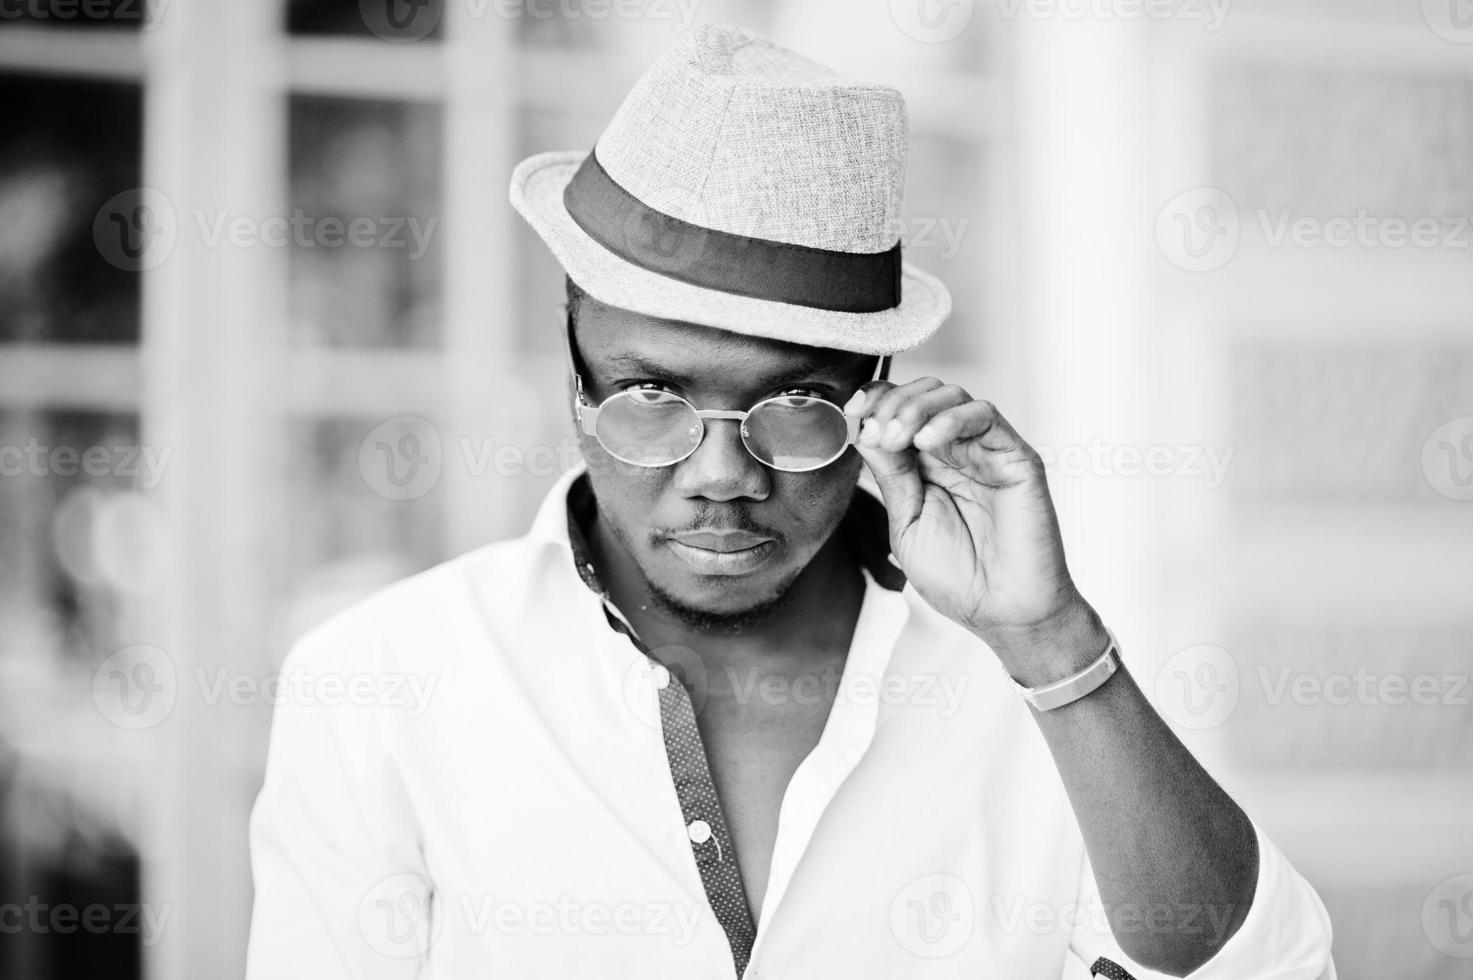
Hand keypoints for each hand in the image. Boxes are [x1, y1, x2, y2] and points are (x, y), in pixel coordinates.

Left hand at [846, 378, 1106, 681]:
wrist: (1004, 614)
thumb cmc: (960, 580)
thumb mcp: (906, 524)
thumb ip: (891, 477)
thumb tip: (867, 430)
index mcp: (928, 468)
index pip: (900, 412)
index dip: (874, 403)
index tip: (850, 412)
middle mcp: (957, 453)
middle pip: (923, 394)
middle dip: (890, 404)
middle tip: (876, 433)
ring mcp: (986, 453)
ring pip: (952, 396)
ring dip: (915, 408)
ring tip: (896, 438)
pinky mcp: (1015, 458)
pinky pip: (985, 417)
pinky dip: (950, 419)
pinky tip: (927, 441)